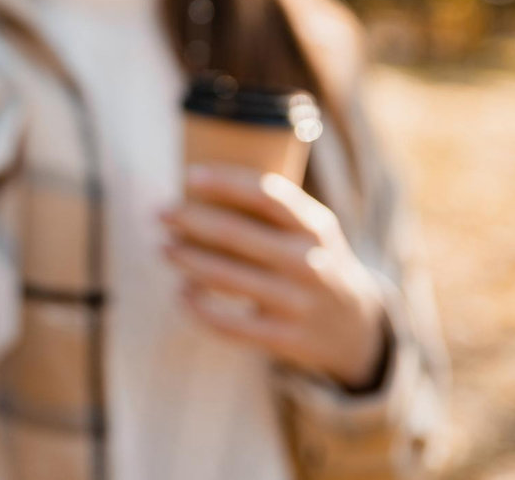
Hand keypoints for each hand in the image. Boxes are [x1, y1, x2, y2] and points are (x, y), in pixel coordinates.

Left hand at [160, 165, 387, 389]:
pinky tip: (182, 294)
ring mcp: (298, 302)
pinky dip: (199, 308)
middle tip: (159, 213)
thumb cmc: (314, 261)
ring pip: (226, 277)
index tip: (189, 176)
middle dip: (189, 220)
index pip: (267, 195)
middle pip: (235, 234)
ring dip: (187, 260)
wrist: (355, 327)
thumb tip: (201, 183)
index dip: (225, 183)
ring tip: (164, 248)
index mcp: (314, 226)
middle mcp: (309, 261)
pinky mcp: (285, 338)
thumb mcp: (311, 230)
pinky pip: (230, 324)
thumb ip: (273, 209)